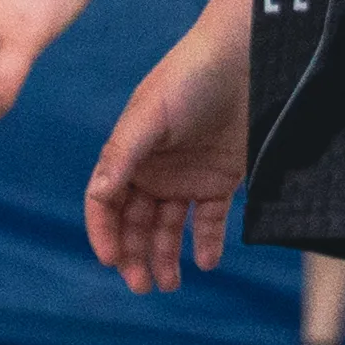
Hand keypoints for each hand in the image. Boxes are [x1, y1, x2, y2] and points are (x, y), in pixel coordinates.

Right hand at [82, 16, 253, 291]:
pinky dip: (206, 241)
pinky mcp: (222, 180)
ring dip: (165, 255)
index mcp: (128, 155)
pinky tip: (205, 261)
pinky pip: (210, 219)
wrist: (244, 59)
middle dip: (134, 255)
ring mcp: (187, 177)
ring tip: (171, 284)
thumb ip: (124, 154)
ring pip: (168, 227)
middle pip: (134, 223)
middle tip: (142, 285)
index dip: (104, 233)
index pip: (105, 203)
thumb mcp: (149, 114)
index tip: (112, 261)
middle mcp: (153, 171)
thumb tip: (100, 195)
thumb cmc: (189, 78)